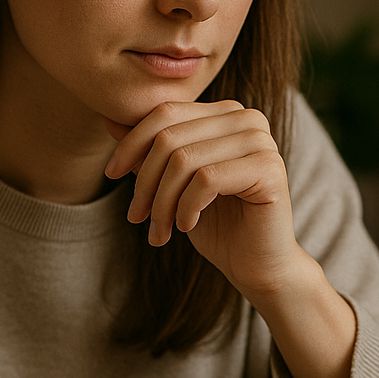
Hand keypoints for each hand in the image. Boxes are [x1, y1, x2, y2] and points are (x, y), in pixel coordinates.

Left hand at [103, 100, 358, 377]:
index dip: (131, 143)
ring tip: (160, 231)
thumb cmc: (215, 223)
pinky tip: (187, 226)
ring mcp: (261, 141)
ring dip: (162, 203)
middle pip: (170, 137)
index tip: (111, 174)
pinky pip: (206, 180)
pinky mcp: (268, 169)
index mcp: (224, 113)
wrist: (255, 265)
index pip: (165, 112)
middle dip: (144, 181)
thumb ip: (149, 149)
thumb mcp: (172, 182)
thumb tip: (110, 119)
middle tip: (136, 217)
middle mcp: (246, 118)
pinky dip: (186, 207)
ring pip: (184, 160)